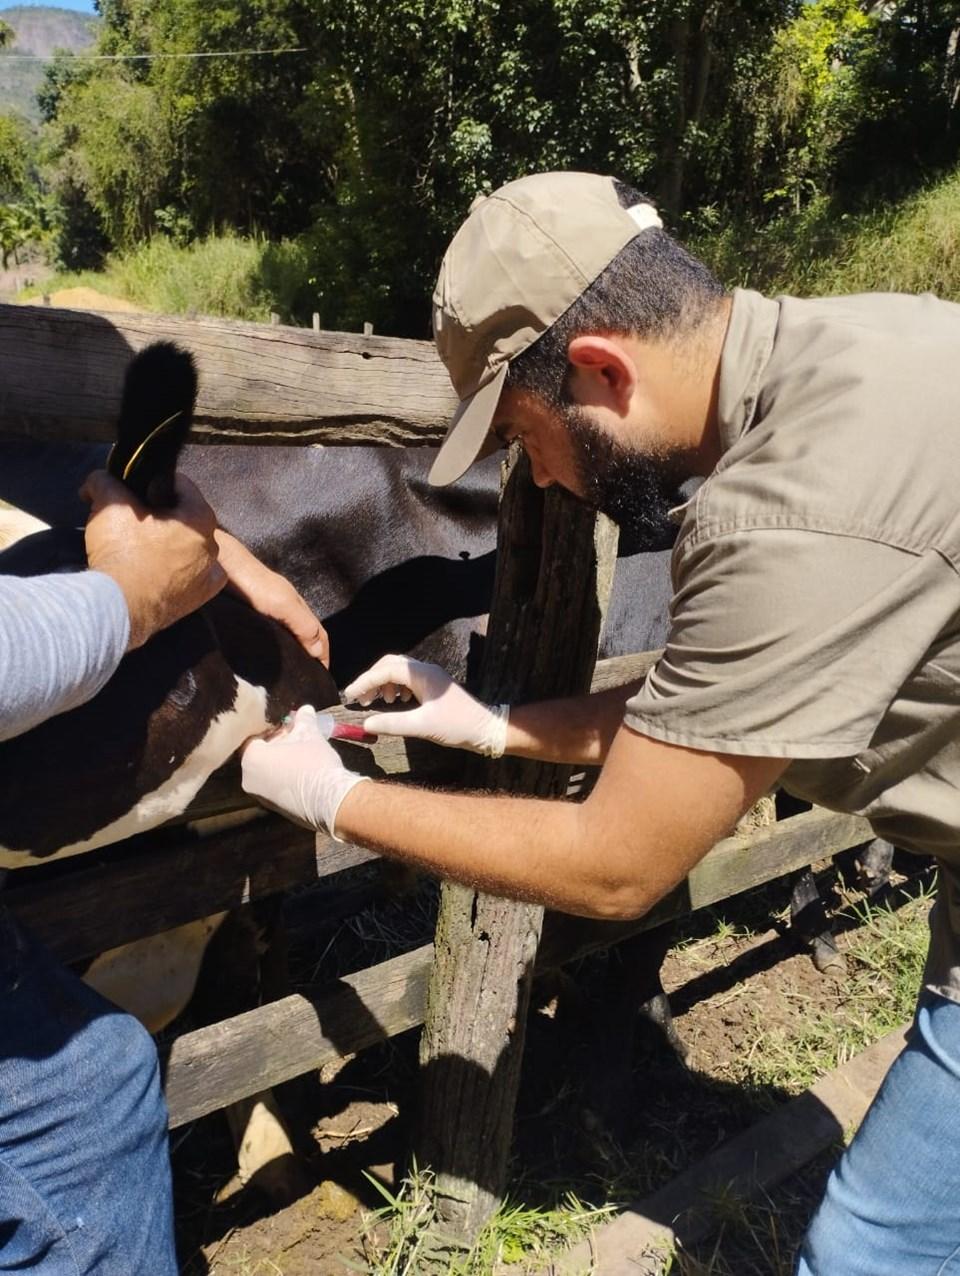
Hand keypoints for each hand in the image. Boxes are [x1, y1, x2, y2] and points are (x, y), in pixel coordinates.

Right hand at [82, 470, 225, 650]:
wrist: (120, 608)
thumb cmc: (122, 552)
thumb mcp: (109, 505)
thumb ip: (105, 483)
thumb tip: (98, 481)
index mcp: (200, 518)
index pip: (181, 485)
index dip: (154, 482)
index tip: (135, 491)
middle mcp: (212, 546)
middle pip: (185, 518)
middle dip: (161, 514)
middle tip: (133, 519)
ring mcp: (207, 575)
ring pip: (188, 547)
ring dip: (168, 543)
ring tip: (140, 547)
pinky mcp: (198, 599)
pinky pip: (190, 575)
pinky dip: (176, 570)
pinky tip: (155, 570)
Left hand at [216, 529, 329, 665]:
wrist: (222, 566)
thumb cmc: (254, 584)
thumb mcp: (284, 605)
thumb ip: (303, 626)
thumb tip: (319, 652)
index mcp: (298, 608)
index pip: (319, 635)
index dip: (324, 655)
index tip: (323, 678)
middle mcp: (285, 611)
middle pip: (305, 636)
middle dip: (310, 657)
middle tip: (306, 681)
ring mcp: (266, 614)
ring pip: (285, 637)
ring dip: (289, 655)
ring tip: (285, 676)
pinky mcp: (248, 617)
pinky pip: (266, 637)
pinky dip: (271, 650)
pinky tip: (263, 659)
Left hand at [241, 704, 369, 837]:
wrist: (329, 800)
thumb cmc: (314, 762)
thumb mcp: (310, 734)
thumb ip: (304, 720)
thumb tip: (306, 709)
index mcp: (251, 758)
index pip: (254, 736)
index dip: (271, 728)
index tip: (286, 724)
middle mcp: (248, 779)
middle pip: (259, 755)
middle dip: (276, 745)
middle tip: (295, 737)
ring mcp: (260, 797)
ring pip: (266, 772)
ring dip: (281, 762)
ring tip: (302, 754)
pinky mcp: (274, 809)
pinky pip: (274, 787)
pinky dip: (284, 778)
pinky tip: (303, 773)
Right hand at [342, 654, 508, 755]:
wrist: (486, 729)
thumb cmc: (457, 726)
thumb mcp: (422, 727)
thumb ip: (392, 724)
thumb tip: (366, 723)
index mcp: (422, 674)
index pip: (385, 670)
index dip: (365, 681)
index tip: (349, 695)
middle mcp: (425, 670)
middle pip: (390, 664)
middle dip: (372, 679)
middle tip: (361, 699)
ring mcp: (431, 677)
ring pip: (399, 671)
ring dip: (384, 683)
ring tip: (377, 702)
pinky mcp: (434, 686)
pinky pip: (408, 679)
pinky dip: (396, 687)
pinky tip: (396, 702)